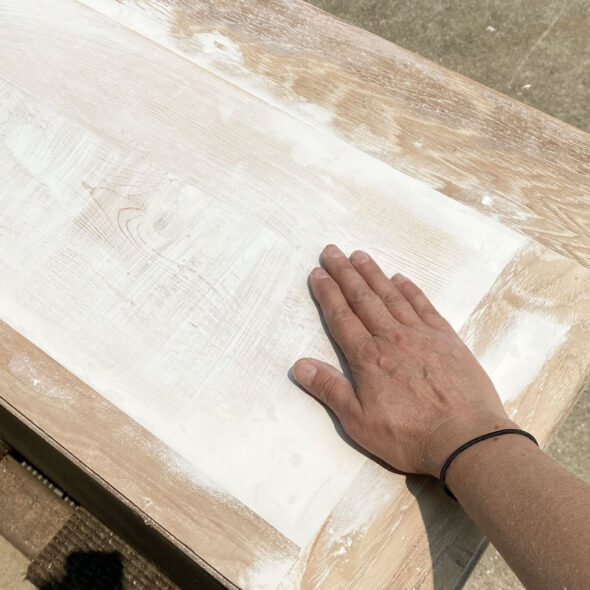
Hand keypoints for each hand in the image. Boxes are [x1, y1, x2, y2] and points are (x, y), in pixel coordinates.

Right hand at [293, 244, 516, 476]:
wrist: (466, 439)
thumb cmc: (409, 435)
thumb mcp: (358, 422)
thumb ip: (329, 390)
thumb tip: (299, 365)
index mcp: (367, 357)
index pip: (341, 317)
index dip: (327, 293)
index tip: (318, 272)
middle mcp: (391, 337)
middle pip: (363, 298)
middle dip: (345, 273)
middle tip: (332, 250)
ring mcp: (421, 335)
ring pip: (391, 296)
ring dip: (373, 274)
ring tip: (359, 255)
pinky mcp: (447, 338)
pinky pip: (424, 306)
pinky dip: (410, 289)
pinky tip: (400, 278)